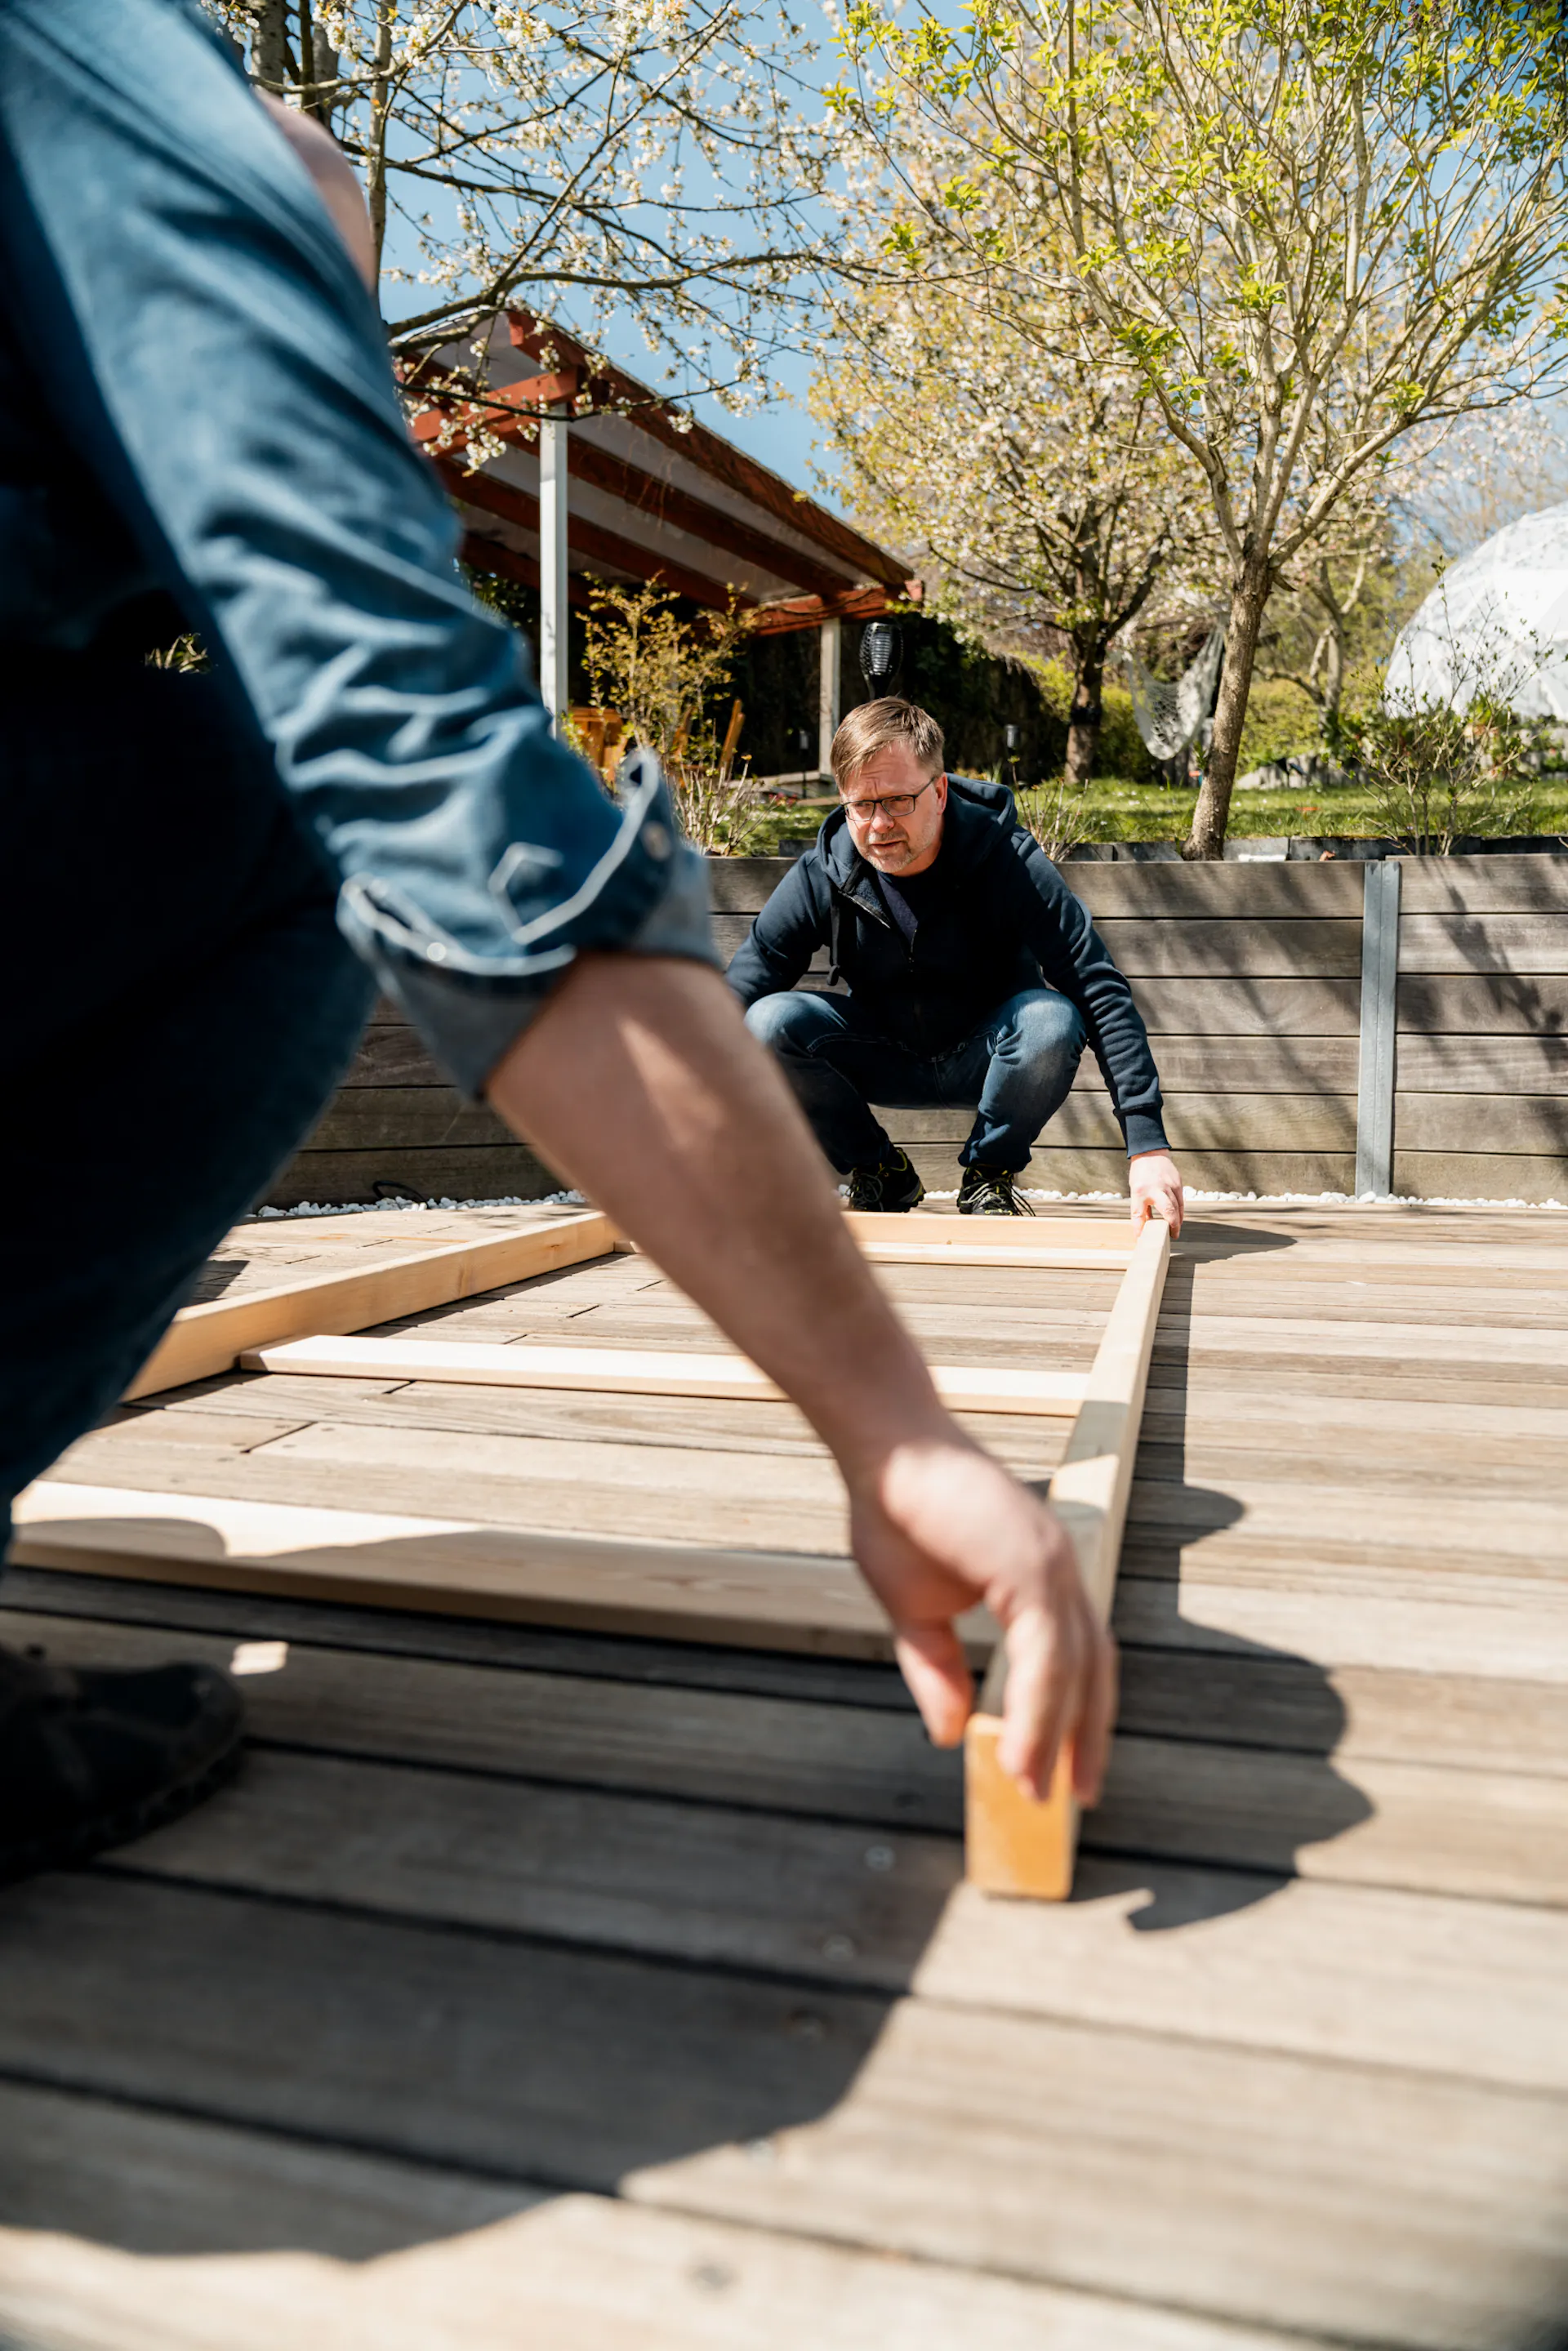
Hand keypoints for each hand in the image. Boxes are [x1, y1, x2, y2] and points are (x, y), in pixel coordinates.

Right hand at [846, 1438, 1116, 1803]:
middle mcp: (1058, 1569)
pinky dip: (1036, 1708)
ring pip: (1071, 1669)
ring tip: (1034, 1790)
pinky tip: (1017, 1751)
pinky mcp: (1032, 1565)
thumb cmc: (894, 1512)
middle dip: (1086, 1735)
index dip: (1077, 1714)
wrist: (879, 1449)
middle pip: (1093, 1668)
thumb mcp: (914, 1610)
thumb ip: (936, 1669)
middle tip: (1076, 1796)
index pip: (1076, 1657)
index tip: (1069, 1768)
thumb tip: (949, 1735)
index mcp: (1039, 1575)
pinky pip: (1045, 1654)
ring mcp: (1051, 1564)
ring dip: (1056, 1735)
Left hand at [1129, 1148, 1183, 1236]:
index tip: (1141, 1238)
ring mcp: (1169, 1185)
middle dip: (1172, 1226)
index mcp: (1140, 1191)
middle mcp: (1156, 1188)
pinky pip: (1181, 1201)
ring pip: (1177, 1207)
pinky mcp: (1178, 1183)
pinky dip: (1180, 1212)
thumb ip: (1140, 1210)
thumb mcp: (1135, 1191)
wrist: (1150, 1154)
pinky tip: (1178, 1219)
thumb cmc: (1141, 1175)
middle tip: (1172, 1236)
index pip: (1139, 1213)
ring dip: (1177, 1221)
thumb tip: (1143, 1229)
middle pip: (1168, 1210)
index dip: (1139, 1227)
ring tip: (1175, 1231)